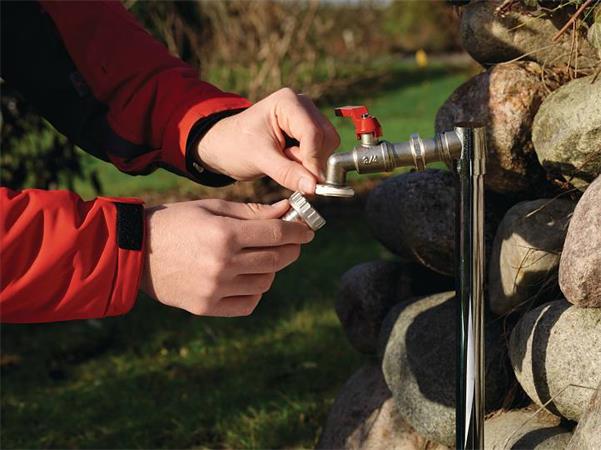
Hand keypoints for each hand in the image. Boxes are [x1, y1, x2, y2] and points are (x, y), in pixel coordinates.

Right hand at [141, 199, 313, 316]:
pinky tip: (246, 276)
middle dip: (291, 248)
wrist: (133, 251)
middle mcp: (223, 264)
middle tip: (292, 241)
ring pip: (265, 282)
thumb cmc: (175, 222)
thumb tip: (286, 212)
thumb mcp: (212, 208)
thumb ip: (251, 212)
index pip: (278, 234)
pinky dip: (254, 290)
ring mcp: (215, 289)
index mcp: (224, 235)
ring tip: (261, 257)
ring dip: (271, 269)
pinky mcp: (206, 307)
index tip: (308, 230)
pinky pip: (248, 303)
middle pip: (276, 259)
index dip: (299, 231)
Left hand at [196, 88, 339, 193]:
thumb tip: (314, 187)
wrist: (225, 146)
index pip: (313, 132)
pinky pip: (322, 151)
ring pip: (328, 146)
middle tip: (294, 176)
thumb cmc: (236, 146)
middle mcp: (302, 105)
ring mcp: (307, 117)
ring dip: (312, 163)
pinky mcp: (309, 131)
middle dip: (313, 161)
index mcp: (288, 102)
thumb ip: (288, 173)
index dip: (313, 160)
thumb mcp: (260, 160)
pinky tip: (290, 163)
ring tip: (285, 164)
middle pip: (326, 138)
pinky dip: (310, 164)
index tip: (311, 185)